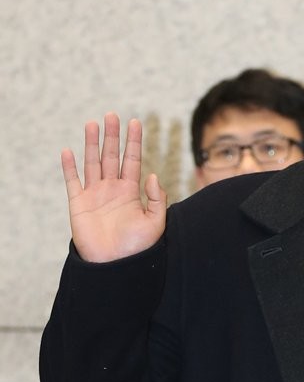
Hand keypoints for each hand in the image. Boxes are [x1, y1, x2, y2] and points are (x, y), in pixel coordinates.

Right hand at [61, 113, 166, 262]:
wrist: (116, 266)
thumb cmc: (138, 247)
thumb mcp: (156, 222)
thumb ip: (157, 198)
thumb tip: (151, 175)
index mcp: (131, 192)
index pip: (132, 160)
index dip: (133, 142)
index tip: (135, 122)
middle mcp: (112, 189)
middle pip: (111, 156)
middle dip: (112, 136)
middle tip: (112, 115)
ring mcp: (94, 195)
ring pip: (93, 163)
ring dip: (92, 143)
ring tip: (93, 123)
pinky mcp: (78, 204)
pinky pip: (72, 182)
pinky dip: (69, 167)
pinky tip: (68, 151)